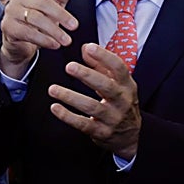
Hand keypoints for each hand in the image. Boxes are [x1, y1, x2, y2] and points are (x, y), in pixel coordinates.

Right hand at [0, 0, 80, 78]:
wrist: (20, 44)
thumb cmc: (39, 22)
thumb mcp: (54, 5)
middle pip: (41, 2)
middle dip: (60, 15)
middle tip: (74, 26)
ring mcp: (11, 12)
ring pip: (35, 18)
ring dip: (54, 30)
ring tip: (67, 40)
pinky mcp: (7, 27)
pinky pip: (27, 32)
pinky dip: (43, 39)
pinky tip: (54, 44)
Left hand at [48, 43, 141, 158]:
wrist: (130, 136)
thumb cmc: (119, 103)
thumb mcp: (117, 84)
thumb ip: (101, 66)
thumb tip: (85, 48)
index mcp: (127, 86)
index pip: (119, 68)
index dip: (104, 57)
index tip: (89, 47)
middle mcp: (123, 101)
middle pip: (106, 86)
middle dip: (87, 75)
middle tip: (69, 66)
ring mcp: (113, 118)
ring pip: (92, 107)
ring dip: (71, 97)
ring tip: (53, 89)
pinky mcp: (102, 132)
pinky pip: (83, 124)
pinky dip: (67, 116)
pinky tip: (55, 107)